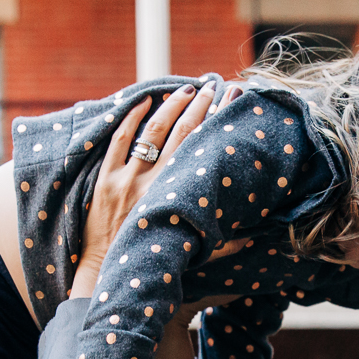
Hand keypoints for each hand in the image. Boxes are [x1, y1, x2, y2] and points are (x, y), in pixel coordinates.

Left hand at [80, 80, 245, 270]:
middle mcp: (154, 182)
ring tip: (186, 89)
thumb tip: (252, 239)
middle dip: (200, 106)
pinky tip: (144, 101)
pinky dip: (130, 117)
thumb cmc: (154, 262)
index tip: (232, 101)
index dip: (217, 122)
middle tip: (213, 85)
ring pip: (152, 131)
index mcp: (177, 196)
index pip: (202, 148)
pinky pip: (119, 140)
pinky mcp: (106, 179)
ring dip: (171, 106)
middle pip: (182, 132)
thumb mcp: (191, 255)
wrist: (110, 272)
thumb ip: (222, 246)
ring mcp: (127, 178)